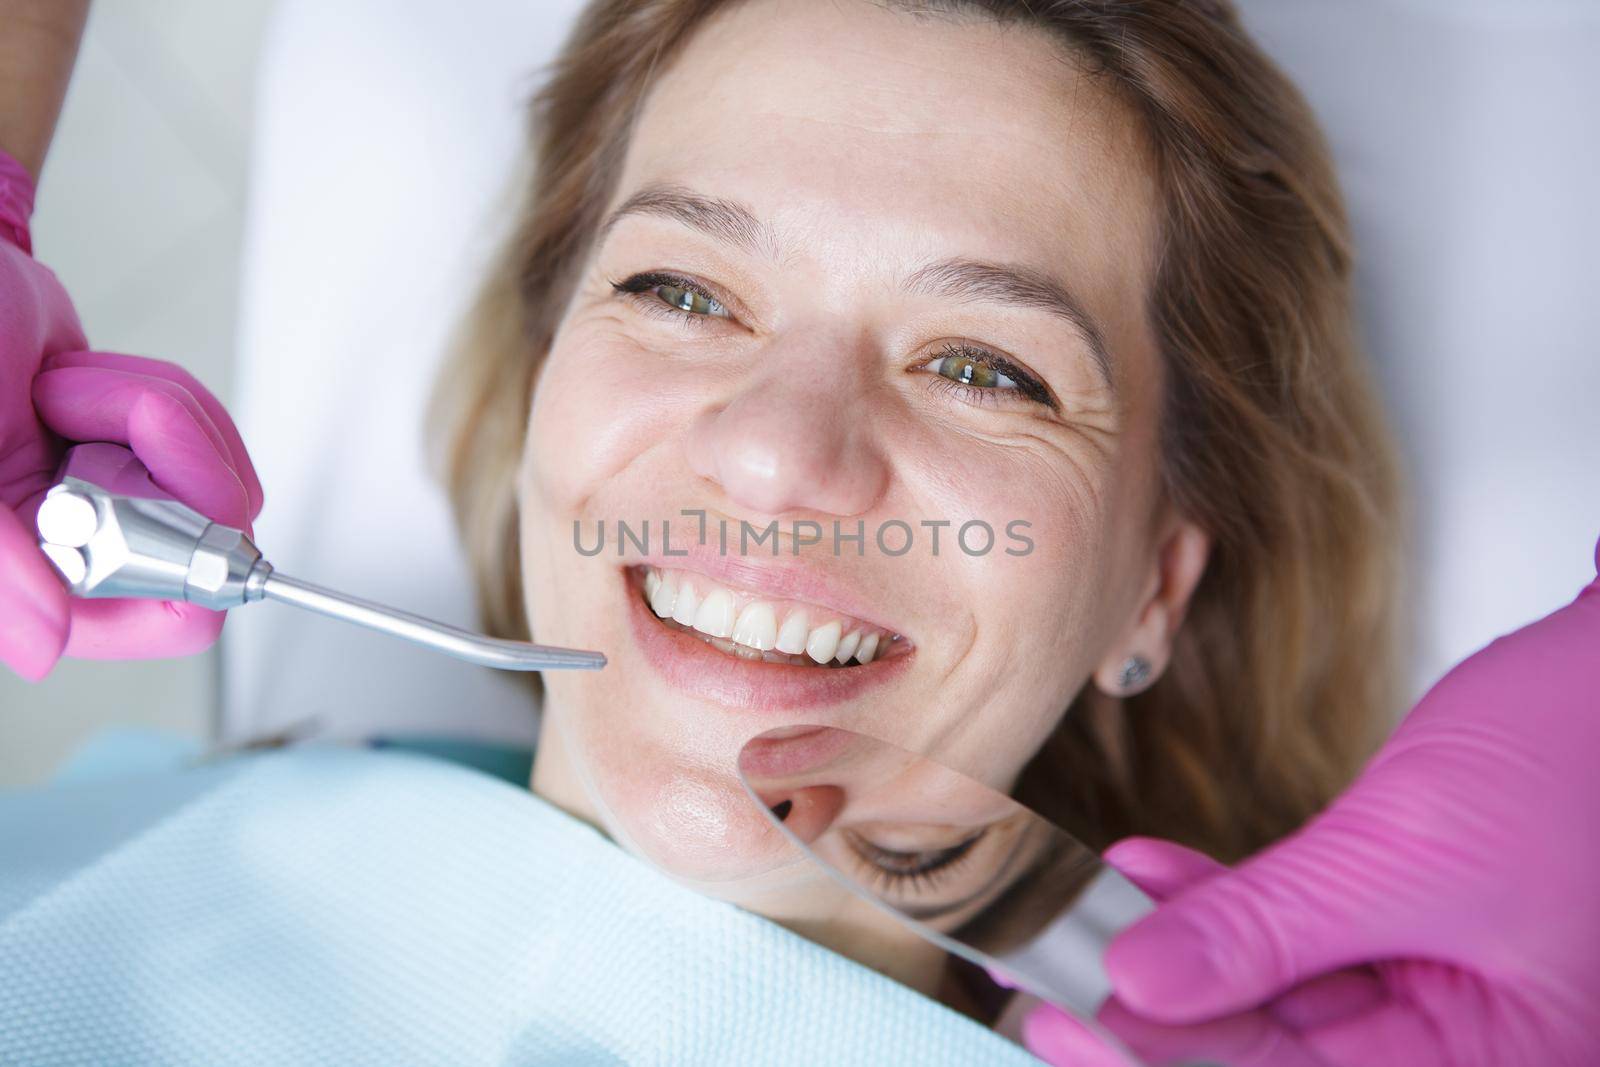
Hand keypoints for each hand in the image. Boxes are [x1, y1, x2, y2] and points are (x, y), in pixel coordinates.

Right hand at [0, 149, 261, 680]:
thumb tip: (46, 650)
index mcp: (35, 575)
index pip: (168, 620)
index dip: (193, 568)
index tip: (184, 508)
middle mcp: (88, 547)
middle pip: (210, 533)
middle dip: (159, 455)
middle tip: (67, 418)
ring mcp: (120, 494)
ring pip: (212, 473)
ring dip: (142, 412)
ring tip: (55, 396)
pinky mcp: (141, 446)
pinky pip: (202, 426)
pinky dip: (150, 388)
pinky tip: (73, 382)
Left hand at [1022, 536, 1599, 1065]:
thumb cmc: (1571, 755)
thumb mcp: (1403, 857)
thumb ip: (1266, 931)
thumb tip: (1136, 987)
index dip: (1162, 1061)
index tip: (1058, 1021)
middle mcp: (1463, 1054)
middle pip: (1274, 1058)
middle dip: (1154, 1012)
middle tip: (1043, 973)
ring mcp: (1435, 996)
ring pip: (1272, 998)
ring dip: (1175, 950)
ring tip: (1077, 912)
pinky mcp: (1406, 935)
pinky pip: (1297, 938)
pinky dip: (1224, 903)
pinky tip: (1146, 869)